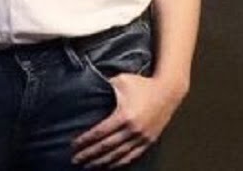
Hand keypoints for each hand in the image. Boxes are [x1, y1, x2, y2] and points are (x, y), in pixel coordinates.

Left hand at [71, 73, 185, 167]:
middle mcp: (132, 129)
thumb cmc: (142, 84)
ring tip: (88, 165)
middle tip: (75, 159)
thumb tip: (88, 89)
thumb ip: (104, 86)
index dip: (85, 140)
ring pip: (118, 154)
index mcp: (124, 115)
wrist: (168, 91)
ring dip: (101, 161)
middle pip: (106, 146)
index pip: (100, 132)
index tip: (73, 144)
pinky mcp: (149, 141)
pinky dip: (119, 162)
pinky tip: (109, 165)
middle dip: (89, 154)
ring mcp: (142, 137)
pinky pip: (132, 155)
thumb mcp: (121, 80)